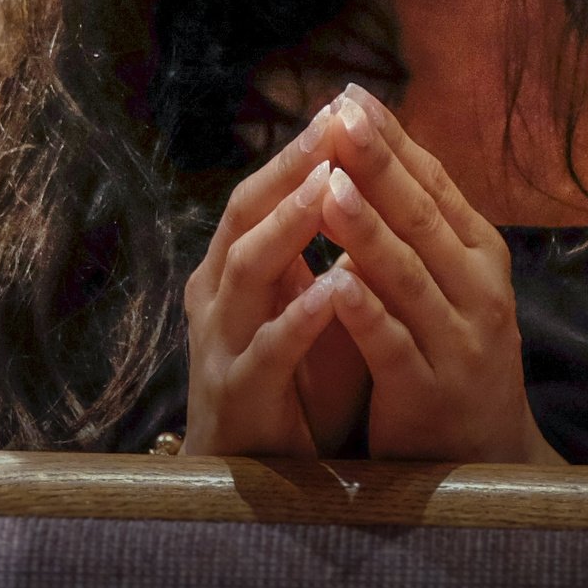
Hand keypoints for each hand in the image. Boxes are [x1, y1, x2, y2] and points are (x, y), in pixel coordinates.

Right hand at [182, 107, 373, 457]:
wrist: (251, 481)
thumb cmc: (290, 384)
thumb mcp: (309, 308)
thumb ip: (324, 253)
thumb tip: (368, 183)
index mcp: (235, 269)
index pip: (263, 192)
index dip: (299, 150)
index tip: (342, 106)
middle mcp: (219, 296)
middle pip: (246, 213)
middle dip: (291, 167)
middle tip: (333, 123)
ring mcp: (222, 343)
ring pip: (247, 268)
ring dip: (290, 224)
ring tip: (330, 185)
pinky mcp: (240, 394)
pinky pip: (268, 349)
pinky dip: (301, 317)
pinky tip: (333, 290)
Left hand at [309, 87, 559, 465]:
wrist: (485, 454)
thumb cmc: (450, 350)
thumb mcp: (445, 279)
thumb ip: (415, 222)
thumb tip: (374, 142)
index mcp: (478, 254)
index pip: (433, 183)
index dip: (391, 140)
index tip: (348, 95)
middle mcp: (476, 290)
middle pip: (420, 217)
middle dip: (377, 166)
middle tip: (338, 118)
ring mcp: (456, 341)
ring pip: (406, 276)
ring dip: (368, 230)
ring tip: (331, 187)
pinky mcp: (427, 390)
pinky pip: (392, 344)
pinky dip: (366, 311)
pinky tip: (337, 282)